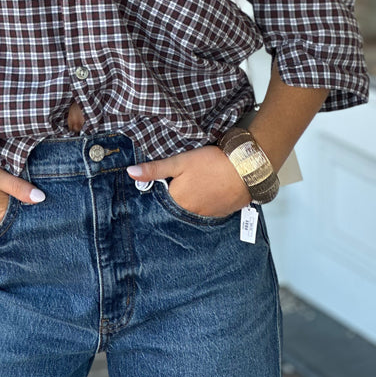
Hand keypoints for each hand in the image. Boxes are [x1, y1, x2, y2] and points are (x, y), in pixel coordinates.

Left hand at [127, 146, 250, 217]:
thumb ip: (155, 169)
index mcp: (178, 201)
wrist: (246, 168)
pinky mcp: (224, 212)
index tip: (165, 182)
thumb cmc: (211, 163)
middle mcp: (192, 213)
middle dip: (178, 197)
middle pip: (179, 207)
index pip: (163, 201)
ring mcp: (209, 215)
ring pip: (195, 209)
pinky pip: (210, 210)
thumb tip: (130, 173)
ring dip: (194, 200)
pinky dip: (208, 202)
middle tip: (185, 181)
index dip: (163, 190)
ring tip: (199, 184)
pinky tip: (211, 190)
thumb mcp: (179, 162)